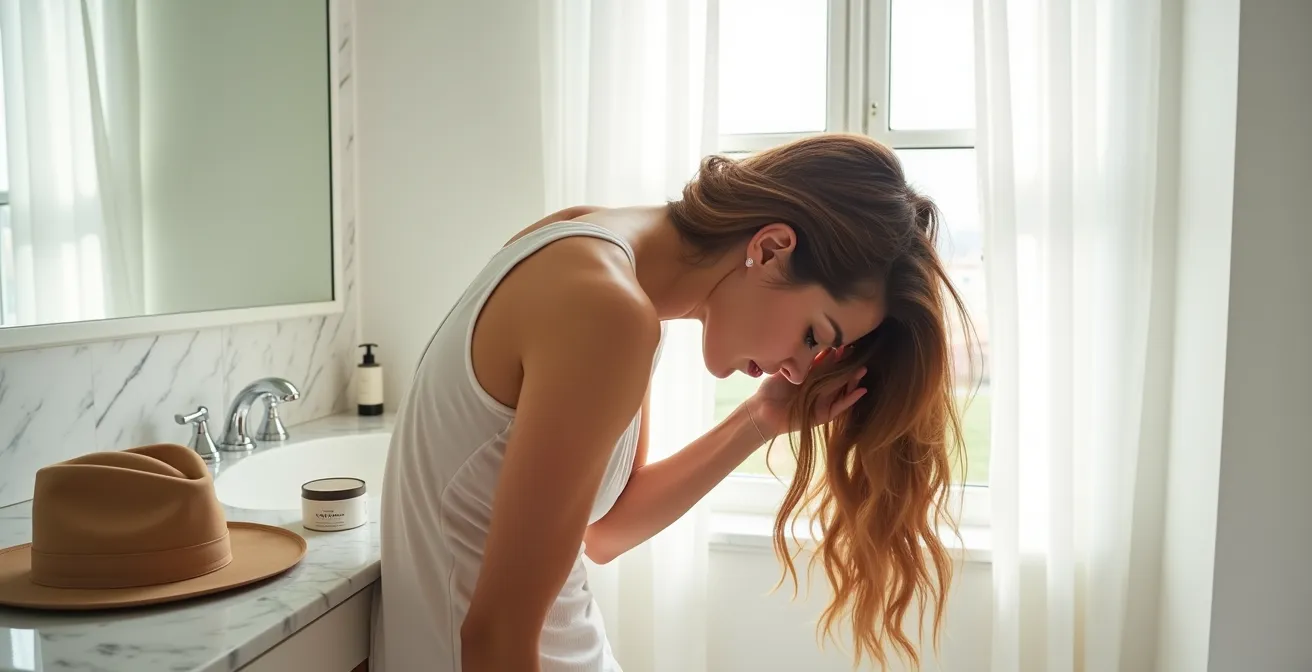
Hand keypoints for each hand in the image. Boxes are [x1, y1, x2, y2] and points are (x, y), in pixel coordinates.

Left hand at [743, 347, 866, 439]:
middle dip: (849, 366)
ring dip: (854, 381)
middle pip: (839, 377)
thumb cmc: (772, 388)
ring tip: (862, 370)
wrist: (763, 410)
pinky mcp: (823, 415)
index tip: (847, 344)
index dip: (839, 356)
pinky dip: (850, 399)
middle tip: (859, 355)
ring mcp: (823, 402)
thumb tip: (817, 345)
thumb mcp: (789, 371)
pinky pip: (839, 407)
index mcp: (812, 378)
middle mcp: (820, 390)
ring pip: (843, 391)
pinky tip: (860, 390)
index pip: (830, 365)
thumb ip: (804, 362)